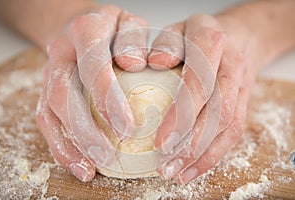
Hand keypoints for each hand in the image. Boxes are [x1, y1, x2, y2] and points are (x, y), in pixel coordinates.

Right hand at [36, 5, 148, 180]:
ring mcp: (50, 72)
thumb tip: (133, 63)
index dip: (106, 97)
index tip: (126, 128)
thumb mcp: (130, 23)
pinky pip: (46, 120)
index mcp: (85, 30)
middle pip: (64, 94)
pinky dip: (61, 145)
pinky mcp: (46, 90)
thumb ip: (133, 39)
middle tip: (108, 156)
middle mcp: (61, 52)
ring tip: (90, 168)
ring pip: (50, 112)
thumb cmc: (113, 28)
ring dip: (70, 144)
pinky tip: (79, 163)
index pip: (92, 65)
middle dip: (85, 129)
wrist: (81, 24)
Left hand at [148, 14, 254, 183]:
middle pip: (217, 110)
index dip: (182, 115)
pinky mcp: (243, 103)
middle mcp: (231, 64)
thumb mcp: (177, 29)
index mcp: (212, 41)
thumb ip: (166, 43)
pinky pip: (233, 133)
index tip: (160, 141)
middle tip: (165, 166)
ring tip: (175, 173)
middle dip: (190, 143)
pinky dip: (213, 155)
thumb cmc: (195, 35)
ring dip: (201, 155)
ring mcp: (241, 85)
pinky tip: (192, 169)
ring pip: (227, 126)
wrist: (236, 37)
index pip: (199, 82)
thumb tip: (156, 63)